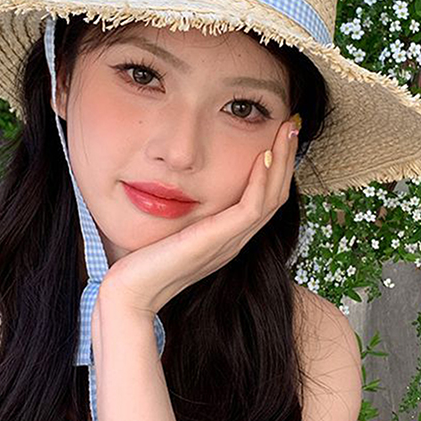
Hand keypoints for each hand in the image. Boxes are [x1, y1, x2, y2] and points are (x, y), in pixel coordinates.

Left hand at [97, 118, 299, 316]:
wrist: (129, 294)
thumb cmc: (140, 265)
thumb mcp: (167, 232)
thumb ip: (180, 215)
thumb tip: (173, 187)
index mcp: (226, 240)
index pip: (262, 200)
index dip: (274, 169)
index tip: (276, 137)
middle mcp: (233, 242)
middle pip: (275, 197)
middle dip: (286, 159)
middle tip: (291, 126)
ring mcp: (228, 244)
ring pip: (271, 199)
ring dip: (281, 162)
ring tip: (287, 131)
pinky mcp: (217, 242)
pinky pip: (251, 208)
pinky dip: (260, 181)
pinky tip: (262, 156)